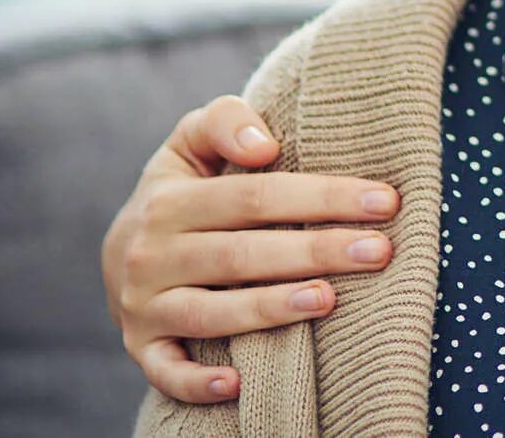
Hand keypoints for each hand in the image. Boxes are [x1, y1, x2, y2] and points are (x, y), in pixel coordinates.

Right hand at [100, 95, 399, 402]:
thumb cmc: (182, 190)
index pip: (256, 195)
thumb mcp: (190, 142)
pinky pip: (166, 372)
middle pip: (242, 254)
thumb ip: (225, 122)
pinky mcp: (142, 349)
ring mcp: (144, 307)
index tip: (383, 201)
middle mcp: (152, 255)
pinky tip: (239, 384)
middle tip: (379, 251)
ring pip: (211, 313)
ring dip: (271, 309)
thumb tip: (265, 147)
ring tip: (329, 300)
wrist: (121, 253)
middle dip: (316, 251)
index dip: (321, 196)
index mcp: (170, 200)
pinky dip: (196, 382)